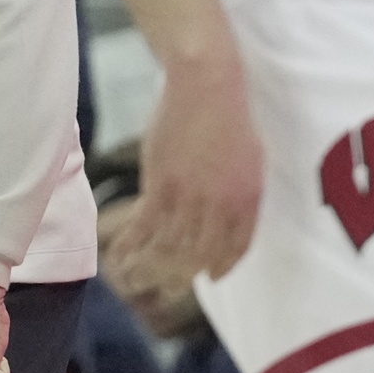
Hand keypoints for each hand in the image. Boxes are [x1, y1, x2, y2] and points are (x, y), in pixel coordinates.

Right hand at [110, 62, 261, 299]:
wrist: (206, 84)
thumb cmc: (231, 117)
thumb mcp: (253, 160)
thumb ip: (241, 195)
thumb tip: (225, 218)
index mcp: (248, 201)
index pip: (236, 248)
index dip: (223, 267)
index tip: (211, 276)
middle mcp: (221, 207)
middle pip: (202, 255)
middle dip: (186, 277)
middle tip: (171, 288)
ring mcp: (189, 198)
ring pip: (172, 248)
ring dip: (155, 269)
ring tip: (141, 280)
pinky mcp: (160, 186)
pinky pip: (145, 226)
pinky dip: (131, 245)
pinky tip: (120, 257)